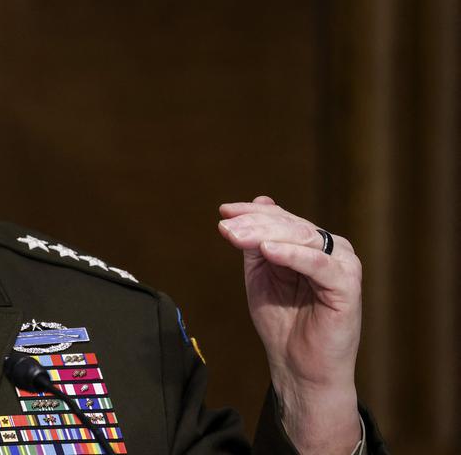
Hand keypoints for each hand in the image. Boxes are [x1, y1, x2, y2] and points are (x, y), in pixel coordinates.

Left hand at [218, 196, 361, 453]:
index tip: (223, 210)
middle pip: (289, 226)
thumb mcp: (261, 276)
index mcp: (311, 245)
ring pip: (301, 238)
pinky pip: (318, 264)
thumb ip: (256, 243)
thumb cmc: (282, 324)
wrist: (298, 368)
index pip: (281, 218)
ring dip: (265, 235)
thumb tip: (256, 202)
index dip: (251, 212)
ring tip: (236, 236)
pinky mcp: (347, 286)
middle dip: (253, 224)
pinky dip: (292, 255)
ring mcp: (342, 265)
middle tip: (225, 227)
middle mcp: (331, 249)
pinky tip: (266, 251)